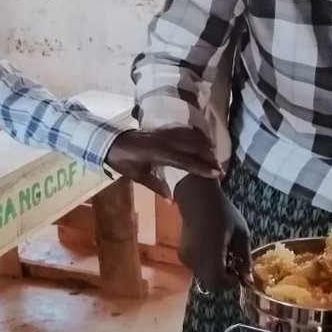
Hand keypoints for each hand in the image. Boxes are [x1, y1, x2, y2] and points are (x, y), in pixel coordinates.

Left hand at [104, 127, 220, 198]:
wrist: (111, 142)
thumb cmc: (123, 161)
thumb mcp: (137, 176)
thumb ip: (156, 186)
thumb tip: (171, 200)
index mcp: (158, 153)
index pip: (185, 161)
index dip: (201, 168)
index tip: (216, 174)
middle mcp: (165, 141)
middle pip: (192, 147)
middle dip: (208, 157)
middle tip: (220, 168)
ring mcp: (165, 133)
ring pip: (190, 137)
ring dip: (204, 145)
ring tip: (216, 155)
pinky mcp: (163, 130)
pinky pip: (184, 131)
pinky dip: (196, 136)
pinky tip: (203, 140)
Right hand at [174, 176, 249, 289]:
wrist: (198, 199)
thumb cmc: (223, 213)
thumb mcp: (241, 233)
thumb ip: (245, 257)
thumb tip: (248, 277)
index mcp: (211, 251)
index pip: (217, 281)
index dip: (230, 282)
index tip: (238, 272)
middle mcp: (195, 257)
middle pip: (210, 283)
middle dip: (224, 279)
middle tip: (233, 265)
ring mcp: (186, 257)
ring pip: (203, 277)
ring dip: (215, 272)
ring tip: (223, 254)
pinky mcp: (182, 255)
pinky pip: (197, 268)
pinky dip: (207, 266)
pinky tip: (212, 250)